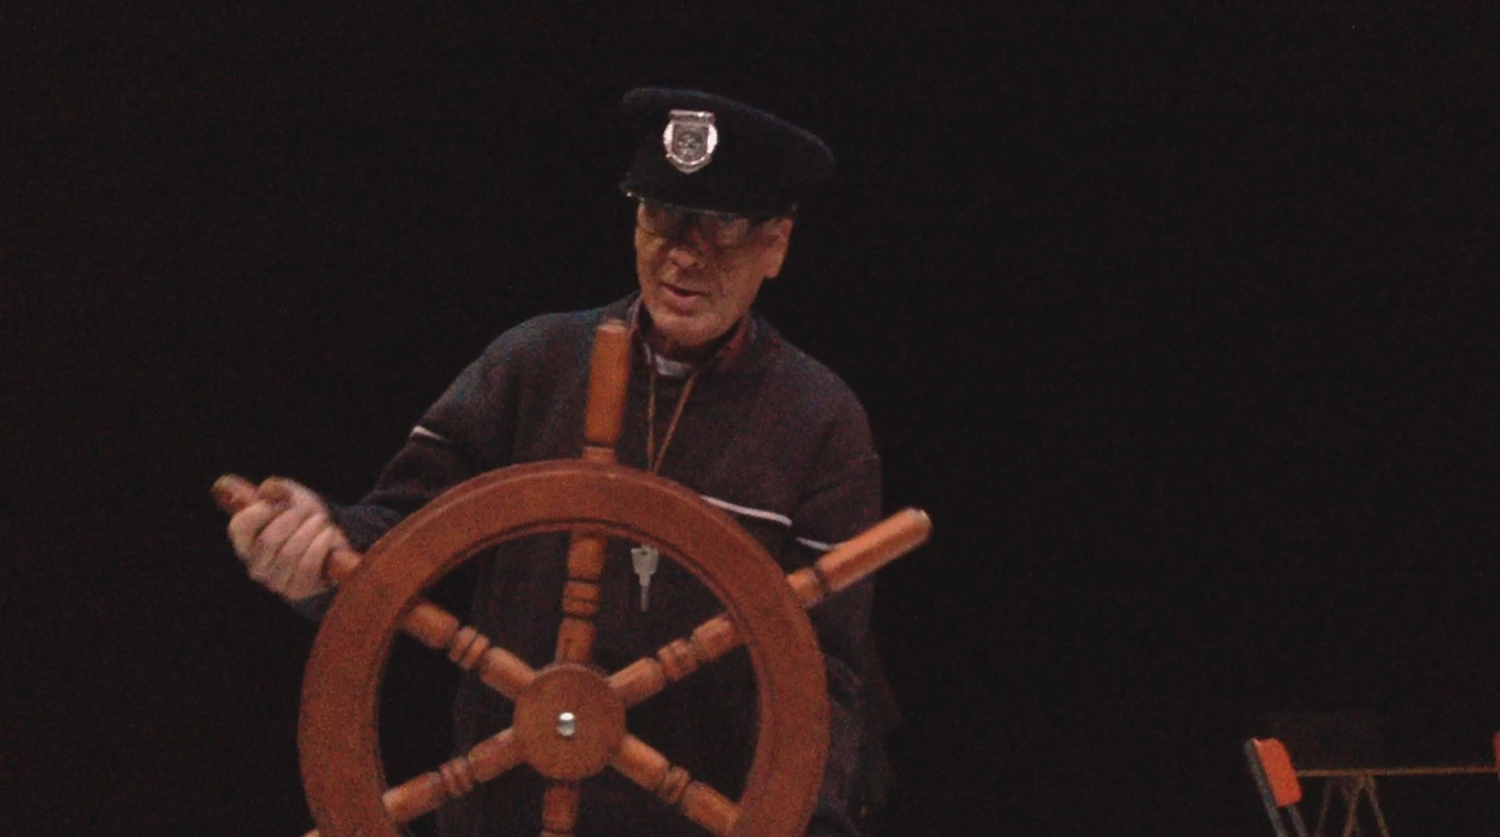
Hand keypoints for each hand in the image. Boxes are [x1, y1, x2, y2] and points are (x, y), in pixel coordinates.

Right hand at [222, 475, 343, 600]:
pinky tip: (328, 536)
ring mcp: (274, 581)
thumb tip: (266, 490)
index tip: (275, 503)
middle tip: (310, 512)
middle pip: (269, 540)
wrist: (331, 538)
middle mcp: (255, 564)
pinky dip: (321, 546)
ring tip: (321, 523)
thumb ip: (274, 488)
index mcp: (245, 541)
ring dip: (312, 531)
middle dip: (295, 520)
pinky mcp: (297, 590)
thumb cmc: (303, 517)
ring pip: (290, 553)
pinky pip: (307, 566)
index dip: (258, 512)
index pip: (239, 527)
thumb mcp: (290, 495)